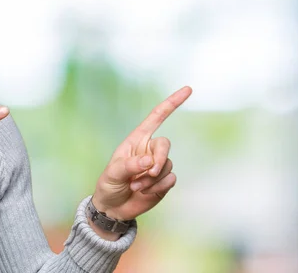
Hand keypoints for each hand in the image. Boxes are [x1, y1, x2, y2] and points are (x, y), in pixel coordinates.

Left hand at [92, 86, 191, 221]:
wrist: (114, 208)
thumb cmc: (109, 185)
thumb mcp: (113, 173)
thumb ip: (130, 166)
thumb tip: (150, 160)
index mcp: (136, 140)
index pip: (156, 117)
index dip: (171, 103)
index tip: (187, 89)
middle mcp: (149, 150)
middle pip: (165, 145)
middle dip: (159, 159)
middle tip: (149, 172)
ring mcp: (158, 165)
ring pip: (167, 165)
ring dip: (152, 179)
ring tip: (136, 186)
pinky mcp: (164, 181)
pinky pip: (170, 180)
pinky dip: (158, 188)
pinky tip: (145, 192)